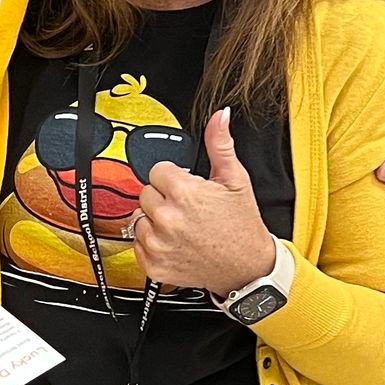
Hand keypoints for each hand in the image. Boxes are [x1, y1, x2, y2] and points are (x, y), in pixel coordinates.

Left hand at [134, 110, 279, 297]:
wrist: (247, 266)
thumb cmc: (241, 225)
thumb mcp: (235, 179)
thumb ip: (220, 145)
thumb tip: (219, 117)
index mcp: (185, 193)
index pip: (157, 170)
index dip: (174, 178)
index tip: (187, 189)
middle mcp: (167, 218)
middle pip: (146, 193)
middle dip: (164, 198)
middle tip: (187, 209)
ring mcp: (159, 244)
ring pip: (139, 218)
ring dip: (155, 221)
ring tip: (181, 227)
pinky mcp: (154, 265)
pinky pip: (137, 244)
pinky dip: (152, 244)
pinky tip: (174, 243)